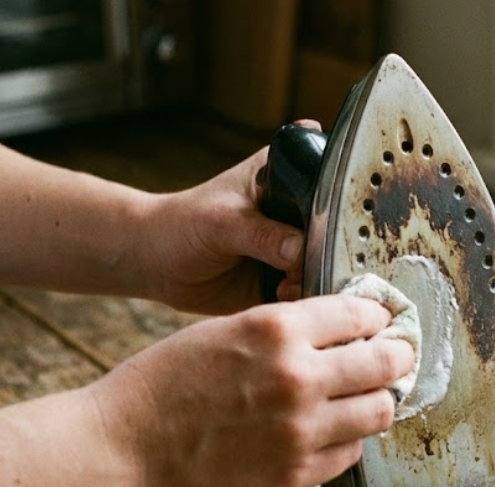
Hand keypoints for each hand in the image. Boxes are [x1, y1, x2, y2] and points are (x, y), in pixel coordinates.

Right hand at [88, 294, 414, 486]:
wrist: (122, 451)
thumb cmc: (161, 384)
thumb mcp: (222, 330)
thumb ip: (283, 329)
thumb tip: (339, 329)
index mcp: (277, 330)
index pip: (360, 314)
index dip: (375, 316)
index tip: (379, 322)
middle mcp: (298, 377)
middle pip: (385, 362)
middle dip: (395, 355)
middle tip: (394, 356)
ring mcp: (301, 431)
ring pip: (380, 411)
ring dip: (378, 400)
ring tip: (366, 396)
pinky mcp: (296, 474)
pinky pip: (351, 453)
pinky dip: (348, 438)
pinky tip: (331, 431)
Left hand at [137, 121, 320, 313]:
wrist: (156, 262)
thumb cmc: (184, 224)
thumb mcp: (223, 222)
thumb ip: (263, 234)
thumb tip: (299, 250)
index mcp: (287, 180)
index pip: (329, 189)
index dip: (338, 209)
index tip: (332, 231)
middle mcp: (295, 215)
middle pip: (334, 233)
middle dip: (328, 254)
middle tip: (306, 266)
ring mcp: (292, 249)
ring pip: (324, 266)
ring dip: (314, 279)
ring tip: (288, 284)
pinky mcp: (284, 280)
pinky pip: (306, 292)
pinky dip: (301, 298)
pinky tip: (282, 295)